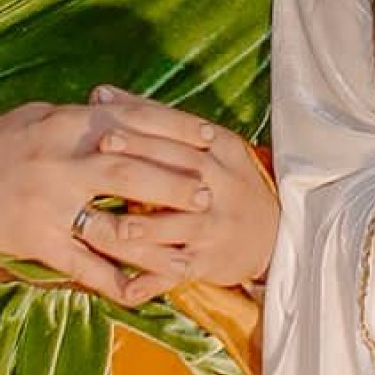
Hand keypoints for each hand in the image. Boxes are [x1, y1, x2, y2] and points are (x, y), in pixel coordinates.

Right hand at [0, 93, 264, 307]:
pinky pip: (81, 264)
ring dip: (153, 238)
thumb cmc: (0, 140)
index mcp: (69, 125)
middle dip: (173, 182)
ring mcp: (50, 204)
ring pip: (110, 221)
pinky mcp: (36, 240)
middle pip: (130, 171)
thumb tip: (128, 112)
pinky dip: (112, 279)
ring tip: (187, 248)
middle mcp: (62, 162)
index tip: (209, 140)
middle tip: (208, 193)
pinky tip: (140, 291)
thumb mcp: (46, 115)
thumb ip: (89, 117)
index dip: (175, 133)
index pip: (134, 124)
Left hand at [73, 85, 278, 300]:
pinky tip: (124, 283)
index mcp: (219, 150)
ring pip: (171, 227)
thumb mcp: (205, 142)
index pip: (179, 138)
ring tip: (101, 226)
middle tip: (97, 168)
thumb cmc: (227, 180)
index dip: (143, 135)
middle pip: (175, 175)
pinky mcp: (208, 261)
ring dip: (136, 229)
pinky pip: (174, 270)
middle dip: (136, 170)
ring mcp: (213, 226)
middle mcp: (220, 186)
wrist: (276, 232)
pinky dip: (149, 279)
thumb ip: (153, 117)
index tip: (105, 133)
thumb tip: (99, 91)